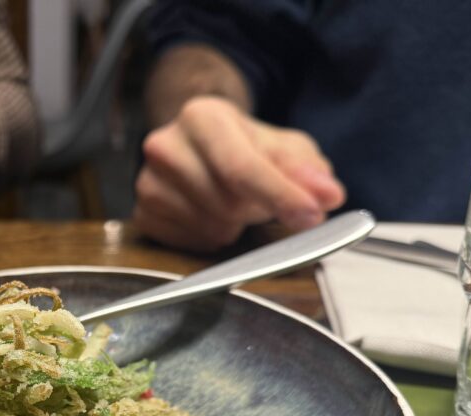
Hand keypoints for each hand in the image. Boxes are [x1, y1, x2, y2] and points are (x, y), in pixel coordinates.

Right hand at [133, 96, 345, 250]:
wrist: (197, 145)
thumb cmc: (243, 147)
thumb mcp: (283, 147)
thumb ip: (307, 170)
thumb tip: (328, 194)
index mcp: (201, 116)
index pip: (241, 167)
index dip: (280, 195)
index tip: (311, 216)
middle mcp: (165, 145)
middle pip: (227, 203)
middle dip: (254, 209)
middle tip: (258, 197)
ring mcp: (147, 182)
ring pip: (211, 227)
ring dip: (234, 225)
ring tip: (231, 203)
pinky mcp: (142, 214)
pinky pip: (191, 243)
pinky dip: (211, 238)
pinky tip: (212, 216)